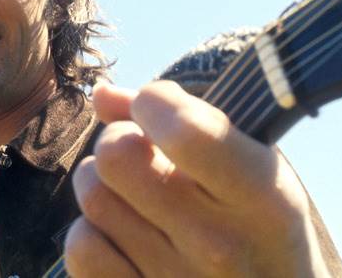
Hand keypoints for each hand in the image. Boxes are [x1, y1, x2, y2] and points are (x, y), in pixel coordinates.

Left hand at [64, 80, 329, 276]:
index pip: (183, 130)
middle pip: (116, 154)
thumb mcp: (251, 166)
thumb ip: (184, 117)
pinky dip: (92, 232)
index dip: (153, 103)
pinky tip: (121, 235)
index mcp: (260, 197)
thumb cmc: (260, 227)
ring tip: (134, 196)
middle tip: (140, 153)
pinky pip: (81, 246)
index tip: (157, 108)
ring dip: (103, 184)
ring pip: (93, 195)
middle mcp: (218, 245)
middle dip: (120, 139)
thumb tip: (102, 94)